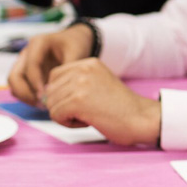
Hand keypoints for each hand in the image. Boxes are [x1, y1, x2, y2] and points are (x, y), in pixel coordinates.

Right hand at [8, 24, 92, 105]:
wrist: (75, 39)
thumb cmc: (76, 44)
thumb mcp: (76, 52)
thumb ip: (69, 68)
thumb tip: (62, 88)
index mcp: (38, 43)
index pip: (31, 65)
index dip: (36, 82)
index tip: (44, 95)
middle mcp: (26, 53)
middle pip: (14, 76)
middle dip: (25, 92)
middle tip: (41, 103)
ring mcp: (24, 63)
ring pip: (14, 83)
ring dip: (24, 96)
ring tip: (42, 105)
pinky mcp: (26, 72)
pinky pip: (19, 87)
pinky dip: (27, 96)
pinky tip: (42, 102)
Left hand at [43, 58, 160, 145]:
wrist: (142, 119)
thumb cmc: (121, 108)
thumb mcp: (98, 84)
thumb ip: (75, 83)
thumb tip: (43, 96)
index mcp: (89, 62)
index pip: (55, 76)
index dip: (63, 94)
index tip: (86, 101)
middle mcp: (84, 69)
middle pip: (50, 91)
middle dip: (64, 105)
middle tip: (89, 109)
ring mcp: (80, 84)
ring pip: (51, 104)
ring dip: (66, 115)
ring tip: (91, 115)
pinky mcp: (77, 101)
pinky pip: (55, 115)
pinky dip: (68, 123)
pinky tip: (89, 120)